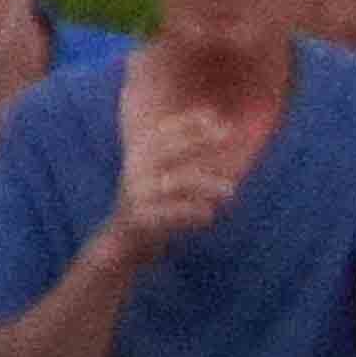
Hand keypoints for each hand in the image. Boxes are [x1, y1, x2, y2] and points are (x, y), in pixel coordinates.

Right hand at [111, 93, 245, 254]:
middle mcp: (136, 170)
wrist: (124, 240)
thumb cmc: (155, 204)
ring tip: (231, 190)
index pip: (164, 132)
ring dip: (206, 183)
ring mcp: (137, 194)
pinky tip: (209, 215)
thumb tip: (219, 130)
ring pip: (175, 183)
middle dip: (200, 140)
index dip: (188, 123)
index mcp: (140, 155)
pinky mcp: (140, 220)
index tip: (214, 116)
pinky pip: (168, 214)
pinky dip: (190, 212)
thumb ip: (184, 156)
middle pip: (169, 150)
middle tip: (229, 136)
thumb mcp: (163, 175)